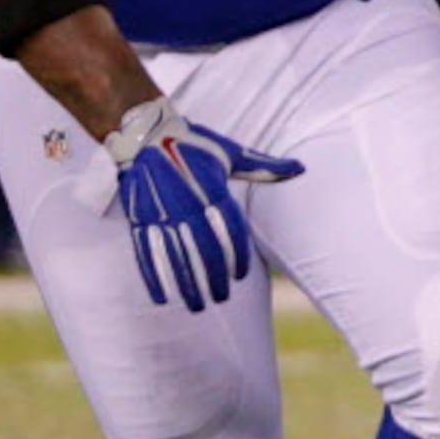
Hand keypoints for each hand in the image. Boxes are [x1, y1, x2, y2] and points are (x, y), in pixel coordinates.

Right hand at [103, 97, 301, 312]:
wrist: (145, 133)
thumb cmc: (195, 144)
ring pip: (175, 255)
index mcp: (211, 188)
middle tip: (221, 298)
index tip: (240, 275)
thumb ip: (263, 167)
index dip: (235, 253)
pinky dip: (154, 276)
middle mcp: (185, 202)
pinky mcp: (139, 217)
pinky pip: (147, 252)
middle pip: (202, 247)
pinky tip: (163, 298)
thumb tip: (300, 168)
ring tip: (198, 306)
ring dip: (186, 283)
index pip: (227, 228)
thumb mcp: (231, 153)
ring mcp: (159, 211)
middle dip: (212, 276)